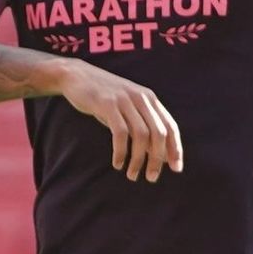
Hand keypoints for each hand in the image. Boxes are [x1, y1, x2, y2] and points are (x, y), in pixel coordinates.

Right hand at [58, 61, 183, 181]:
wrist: (76, 76)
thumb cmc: (103, 99)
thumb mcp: (126, 111)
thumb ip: (141, 129)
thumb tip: (158, 157)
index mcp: (150, 99)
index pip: (171, 127)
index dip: (175, 149)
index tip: (176, 169)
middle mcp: (141, 98)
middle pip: (158, 134)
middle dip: (157, 159)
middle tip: (151, 178)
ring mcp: (125, 100)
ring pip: (141, 135)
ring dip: (138, 159)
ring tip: (131, 175)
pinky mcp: (107, 104)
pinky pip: (120, 133)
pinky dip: (121, 152)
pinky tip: (117, 164)